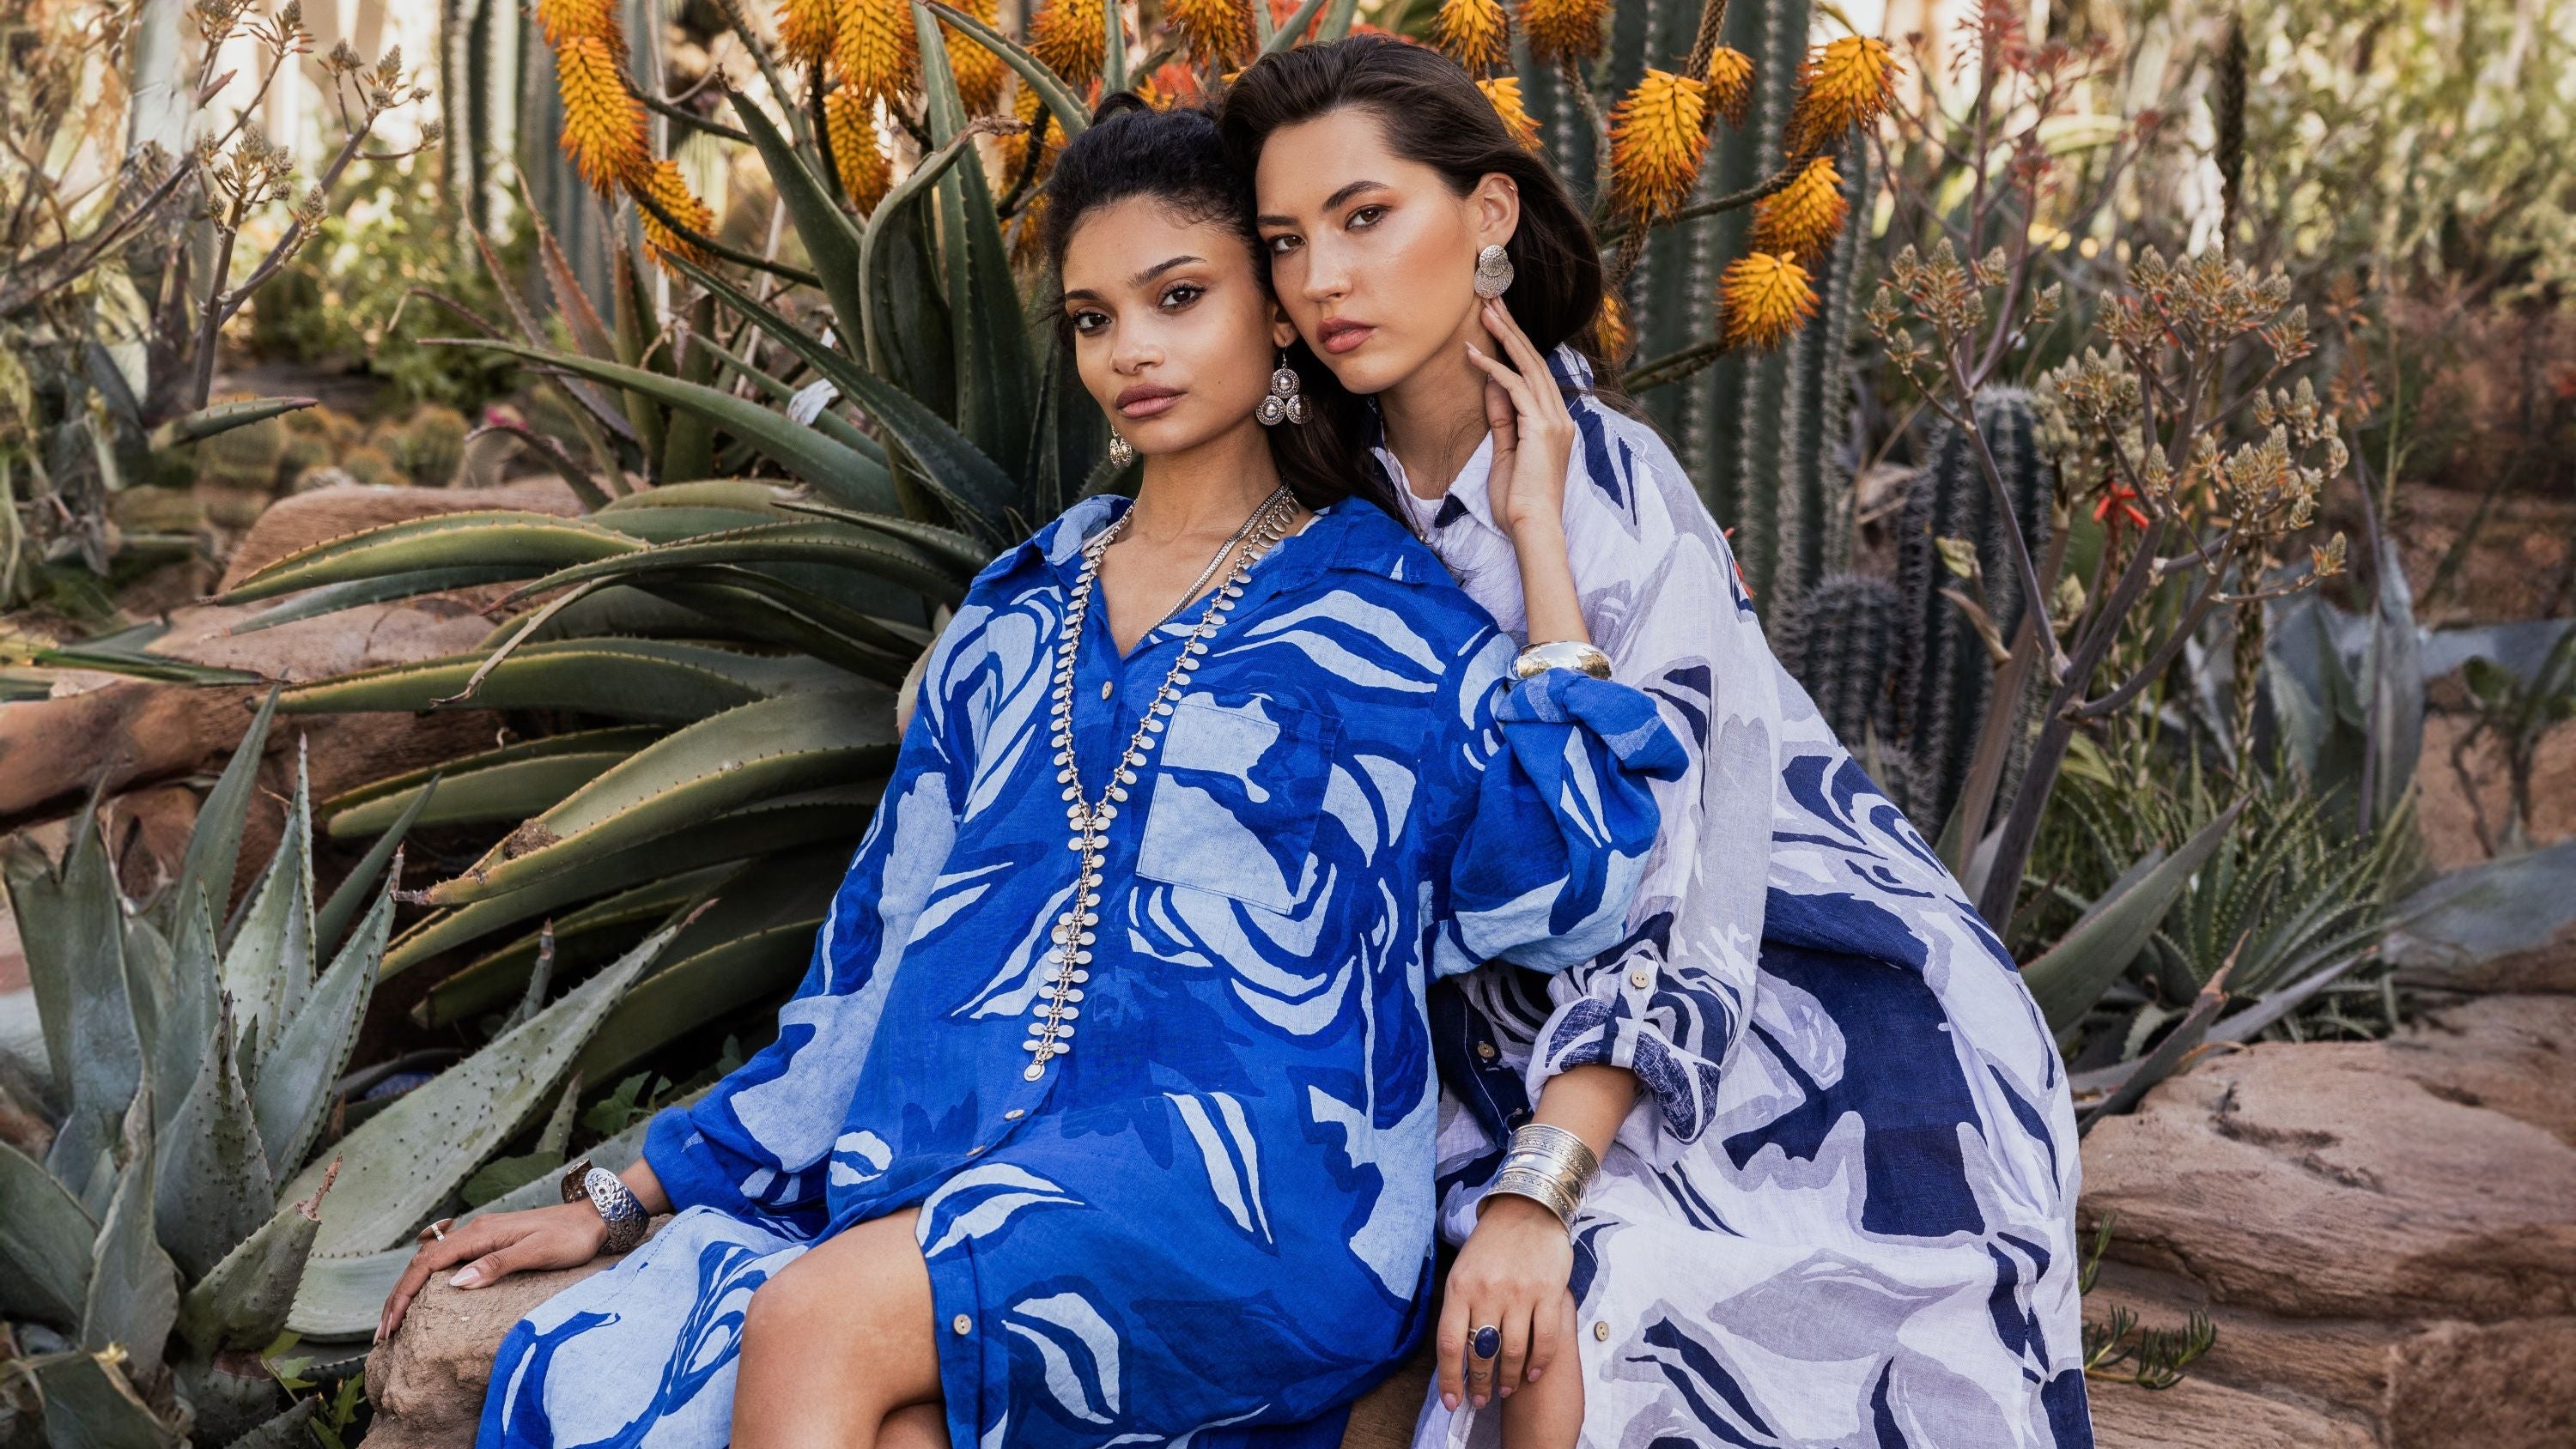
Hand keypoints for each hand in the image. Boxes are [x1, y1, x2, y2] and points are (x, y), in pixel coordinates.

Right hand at [378, 1201, 609, 1341]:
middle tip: (383, 1333)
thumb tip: (456, 1282)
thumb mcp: (537, 1252)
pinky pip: (447, 1260)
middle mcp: (475, 1231)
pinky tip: (422, 1293)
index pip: (427, 1265)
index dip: (403, 1295)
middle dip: (398, 1297)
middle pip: (422, 1263)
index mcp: (480, 1234)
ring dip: (409, 1289)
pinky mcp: (489, 1242)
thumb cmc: (570, 1238)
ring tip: (393, 1319)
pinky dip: (427, 1280)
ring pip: (431, 1261)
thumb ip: (497, 1265)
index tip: (390, 1326)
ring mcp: (481, 1236)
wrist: (594, 1219)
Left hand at [1437, 1193, 1575, 1411]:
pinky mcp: (1548, 1292)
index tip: (1453, 1401)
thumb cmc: (1491, 1244)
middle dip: (1479, 1385)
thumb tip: (1458, 1353)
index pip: (1450, 1344)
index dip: (1450, 1379)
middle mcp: (1488, 1291)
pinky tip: (1531, 1374)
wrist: (1528, 1209)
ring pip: (1512, 1351)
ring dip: (1507, 1378)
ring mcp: (1520, 1292)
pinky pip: (1544, 1339)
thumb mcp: (1463, 1270)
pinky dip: (1538, 1363)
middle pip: (1481, 1353)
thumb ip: (1461, 1308)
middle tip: (1481, 1400)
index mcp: (1460, 1287)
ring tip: (1504, 1389)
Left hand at [1465, 298, 1576, 546]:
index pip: (1535, 374)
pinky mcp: (1540, 428)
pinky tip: (1472, 353)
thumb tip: (1492, 387)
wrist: (1532, 526)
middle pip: (1535, 360)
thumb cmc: (1519, 500)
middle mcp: (1559, 416)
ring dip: (1505, 336)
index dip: (1516, 346)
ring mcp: (1553, 420)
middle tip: (1493, 299)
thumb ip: (1504, 419)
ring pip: (1529, 365)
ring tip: (1485, 310)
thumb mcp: (1507, 452)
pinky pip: (1514, 387)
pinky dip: (1493, 369)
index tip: (1498, 322)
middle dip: (1513, 328)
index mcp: (1555, 423)